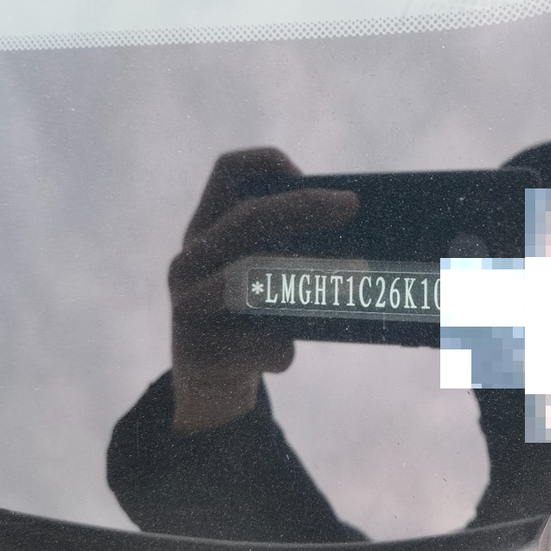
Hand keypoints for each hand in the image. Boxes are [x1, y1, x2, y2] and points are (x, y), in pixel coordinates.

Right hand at [167, 148, 358, 431]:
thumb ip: (287, 253)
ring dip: (308, 276)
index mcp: (206, 232)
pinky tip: (283, 356)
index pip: (227, 173)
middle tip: (351, 206)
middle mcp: (189, 261)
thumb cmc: (248, 323)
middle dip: (303, 206)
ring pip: (251, 277)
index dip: (267, 162)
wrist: (207, 388)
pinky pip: (257, 343)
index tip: (305, 173)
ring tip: (356, 279)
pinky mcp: (199, 351)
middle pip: (248, 217)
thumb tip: (362, 238)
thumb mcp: (256, 279)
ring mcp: (188, 305)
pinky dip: (281, 350)